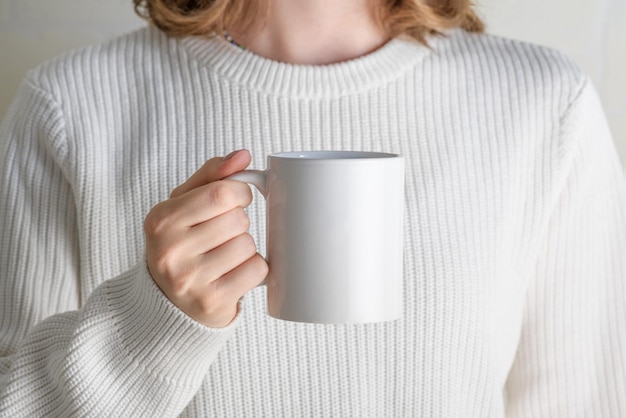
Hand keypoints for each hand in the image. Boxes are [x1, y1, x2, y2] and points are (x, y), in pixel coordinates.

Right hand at [144, 150, 267, 327]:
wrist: (166, 302)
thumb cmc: (181, 244)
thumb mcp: (184, 204)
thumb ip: (212, 176)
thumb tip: (243, 155)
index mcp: (161, 220)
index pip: (221, 193)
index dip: (240, 192)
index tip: (237, 199)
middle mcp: (170, 251)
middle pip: (237, 220)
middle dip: (239, 223)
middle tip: (223, 234)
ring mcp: (190, 279)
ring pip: (248, 245)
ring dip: (246, 247)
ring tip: (225, 256)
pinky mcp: (212, 301)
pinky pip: (257, 270)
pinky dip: (253, 269)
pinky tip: (233, 273)